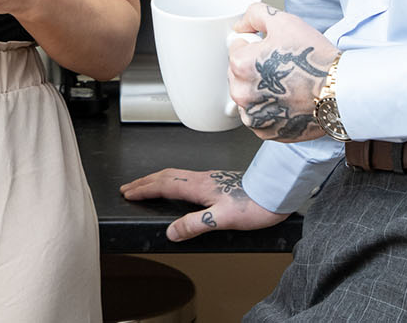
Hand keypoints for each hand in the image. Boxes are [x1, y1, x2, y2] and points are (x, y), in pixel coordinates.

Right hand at [120, 167, 286, 240]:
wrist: (278, 191)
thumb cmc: (256, 204)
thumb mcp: (222, 219)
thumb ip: (195, 224)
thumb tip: (171, 232)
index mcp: (199, 186)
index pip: (163, 185)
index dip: (144, 189)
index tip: (128, 193)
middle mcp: (202, 179)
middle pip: (166, 176)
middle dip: (144, 182)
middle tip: (128, 187)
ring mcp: (210, 179)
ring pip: (176, 175)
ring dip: (157, 179)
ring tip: (146, 185)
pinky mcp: (219, 182)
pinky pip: (186, 178)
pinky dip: (172, 181)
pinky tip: (178, 188)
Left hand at [227, 3, 337, 142]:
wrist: (341, 92)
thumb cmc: (315, 60)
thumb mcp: (284, 22)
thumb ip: (255, 15)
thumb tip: (241, 25)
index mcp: (241, 64)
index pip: (237, 48)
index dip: (256, 46)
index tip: (274, 52)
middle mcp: (242, 93)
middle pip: (239, 74)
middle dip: (256, 69)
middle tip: (283, 68)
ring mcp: (253, 115)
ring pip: (248, 96)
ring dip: (261, 91)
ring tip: (287, 86)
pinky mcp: (265, 132)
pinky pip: (259, 117)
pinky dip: (270, 111)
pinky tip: (287, 102)